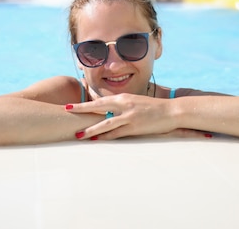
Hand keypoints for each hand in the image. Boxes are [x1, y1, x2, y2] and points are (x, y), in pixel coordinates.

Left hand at [65, 93, 211, 139]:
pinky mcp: (135, 126)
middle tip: (66, 111)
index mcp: (123, 98)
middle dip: (81, 110)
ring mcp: (129, 116)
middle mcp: (124, 104)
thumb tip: (109, 112)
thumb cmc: (154, 108)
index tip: (70, 106)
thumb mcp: (136, 103)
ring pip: (105, 123)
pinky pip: (117, 133)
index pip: (99, 101)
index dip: (84, 104)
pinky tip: (97, 140)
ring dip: (91, 129)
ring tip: (78, 135)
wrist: (172, 110)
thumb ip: (122, 106)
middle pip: (98, 107)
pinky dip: (106, 137)